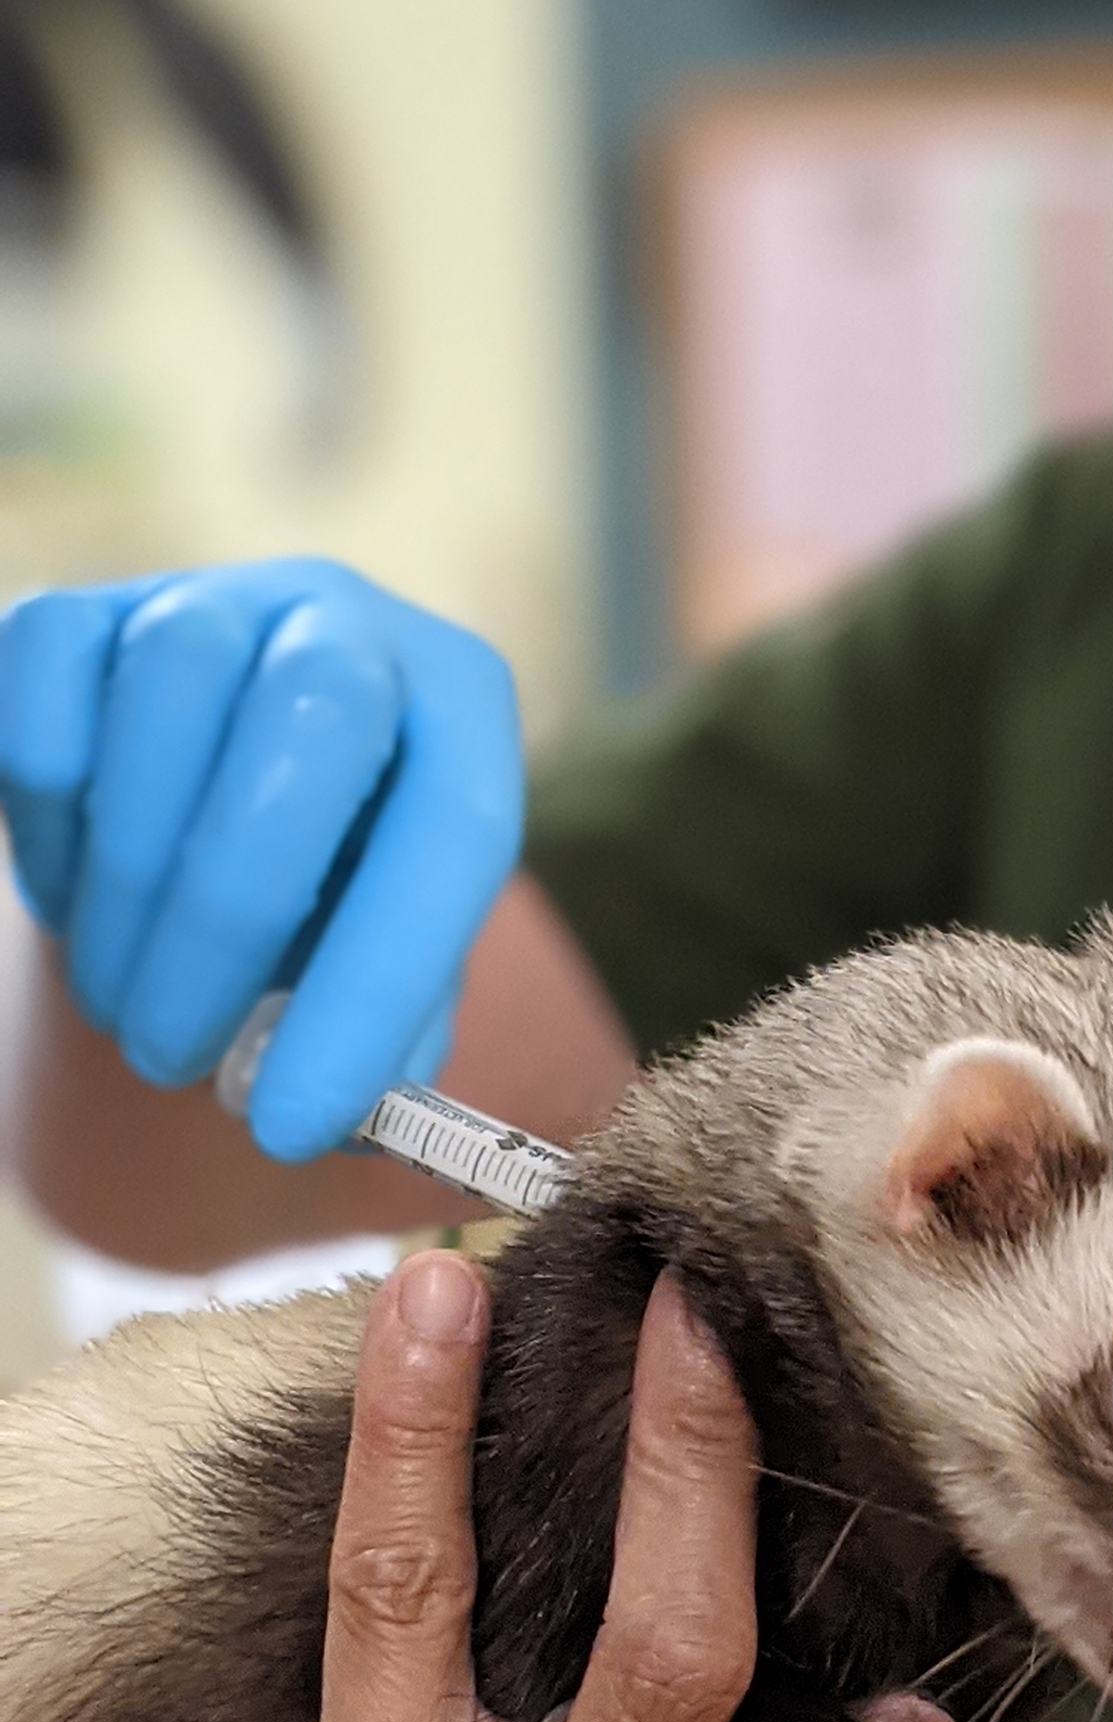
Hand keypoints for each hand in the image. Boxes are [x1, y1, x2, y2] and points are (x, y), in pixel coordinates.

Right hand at [0, 561, 521, 1159]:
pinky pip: (44, 685)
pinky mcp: (80, 613)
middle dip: (231, 916)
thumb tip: (349, 1117)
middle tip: (173, 1061)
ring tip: (122, 1006)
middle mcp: (348, 623)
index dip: (377, 987)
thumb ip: (388, 1035)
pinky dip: (44, 818)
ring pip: (172, 691)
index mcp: (459, 707)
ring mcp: (210, 599)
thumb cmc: (322, 894)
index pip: (456, 829)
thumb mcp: (383, 959)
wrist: (213, 798)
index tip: (293, 1122)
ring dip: (131, 885)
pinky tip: (71, 899)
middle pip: (314, 721)